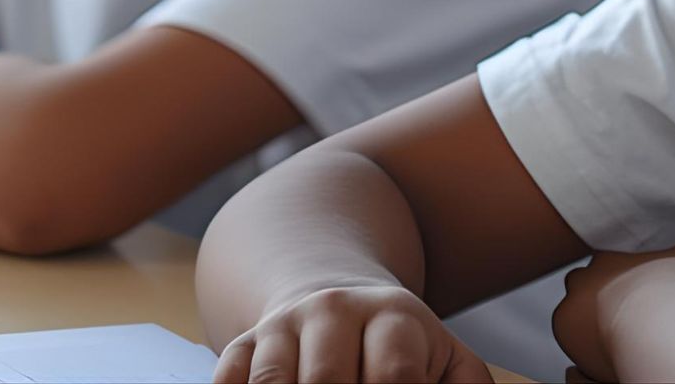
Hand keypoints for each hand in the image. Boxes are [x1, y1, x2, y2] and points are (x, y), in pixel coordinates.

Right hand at [213, 284, 489, 382]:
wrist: (336, 299)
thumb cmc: (402, 349)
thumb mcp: (447, 362)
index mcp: (394, 316)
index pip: (394, 377)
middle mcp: (333, 310)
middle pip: (327, 380)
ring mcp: (283, 324)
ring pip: (274, 382)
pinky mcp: (244, 341)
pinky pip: (228, 380)